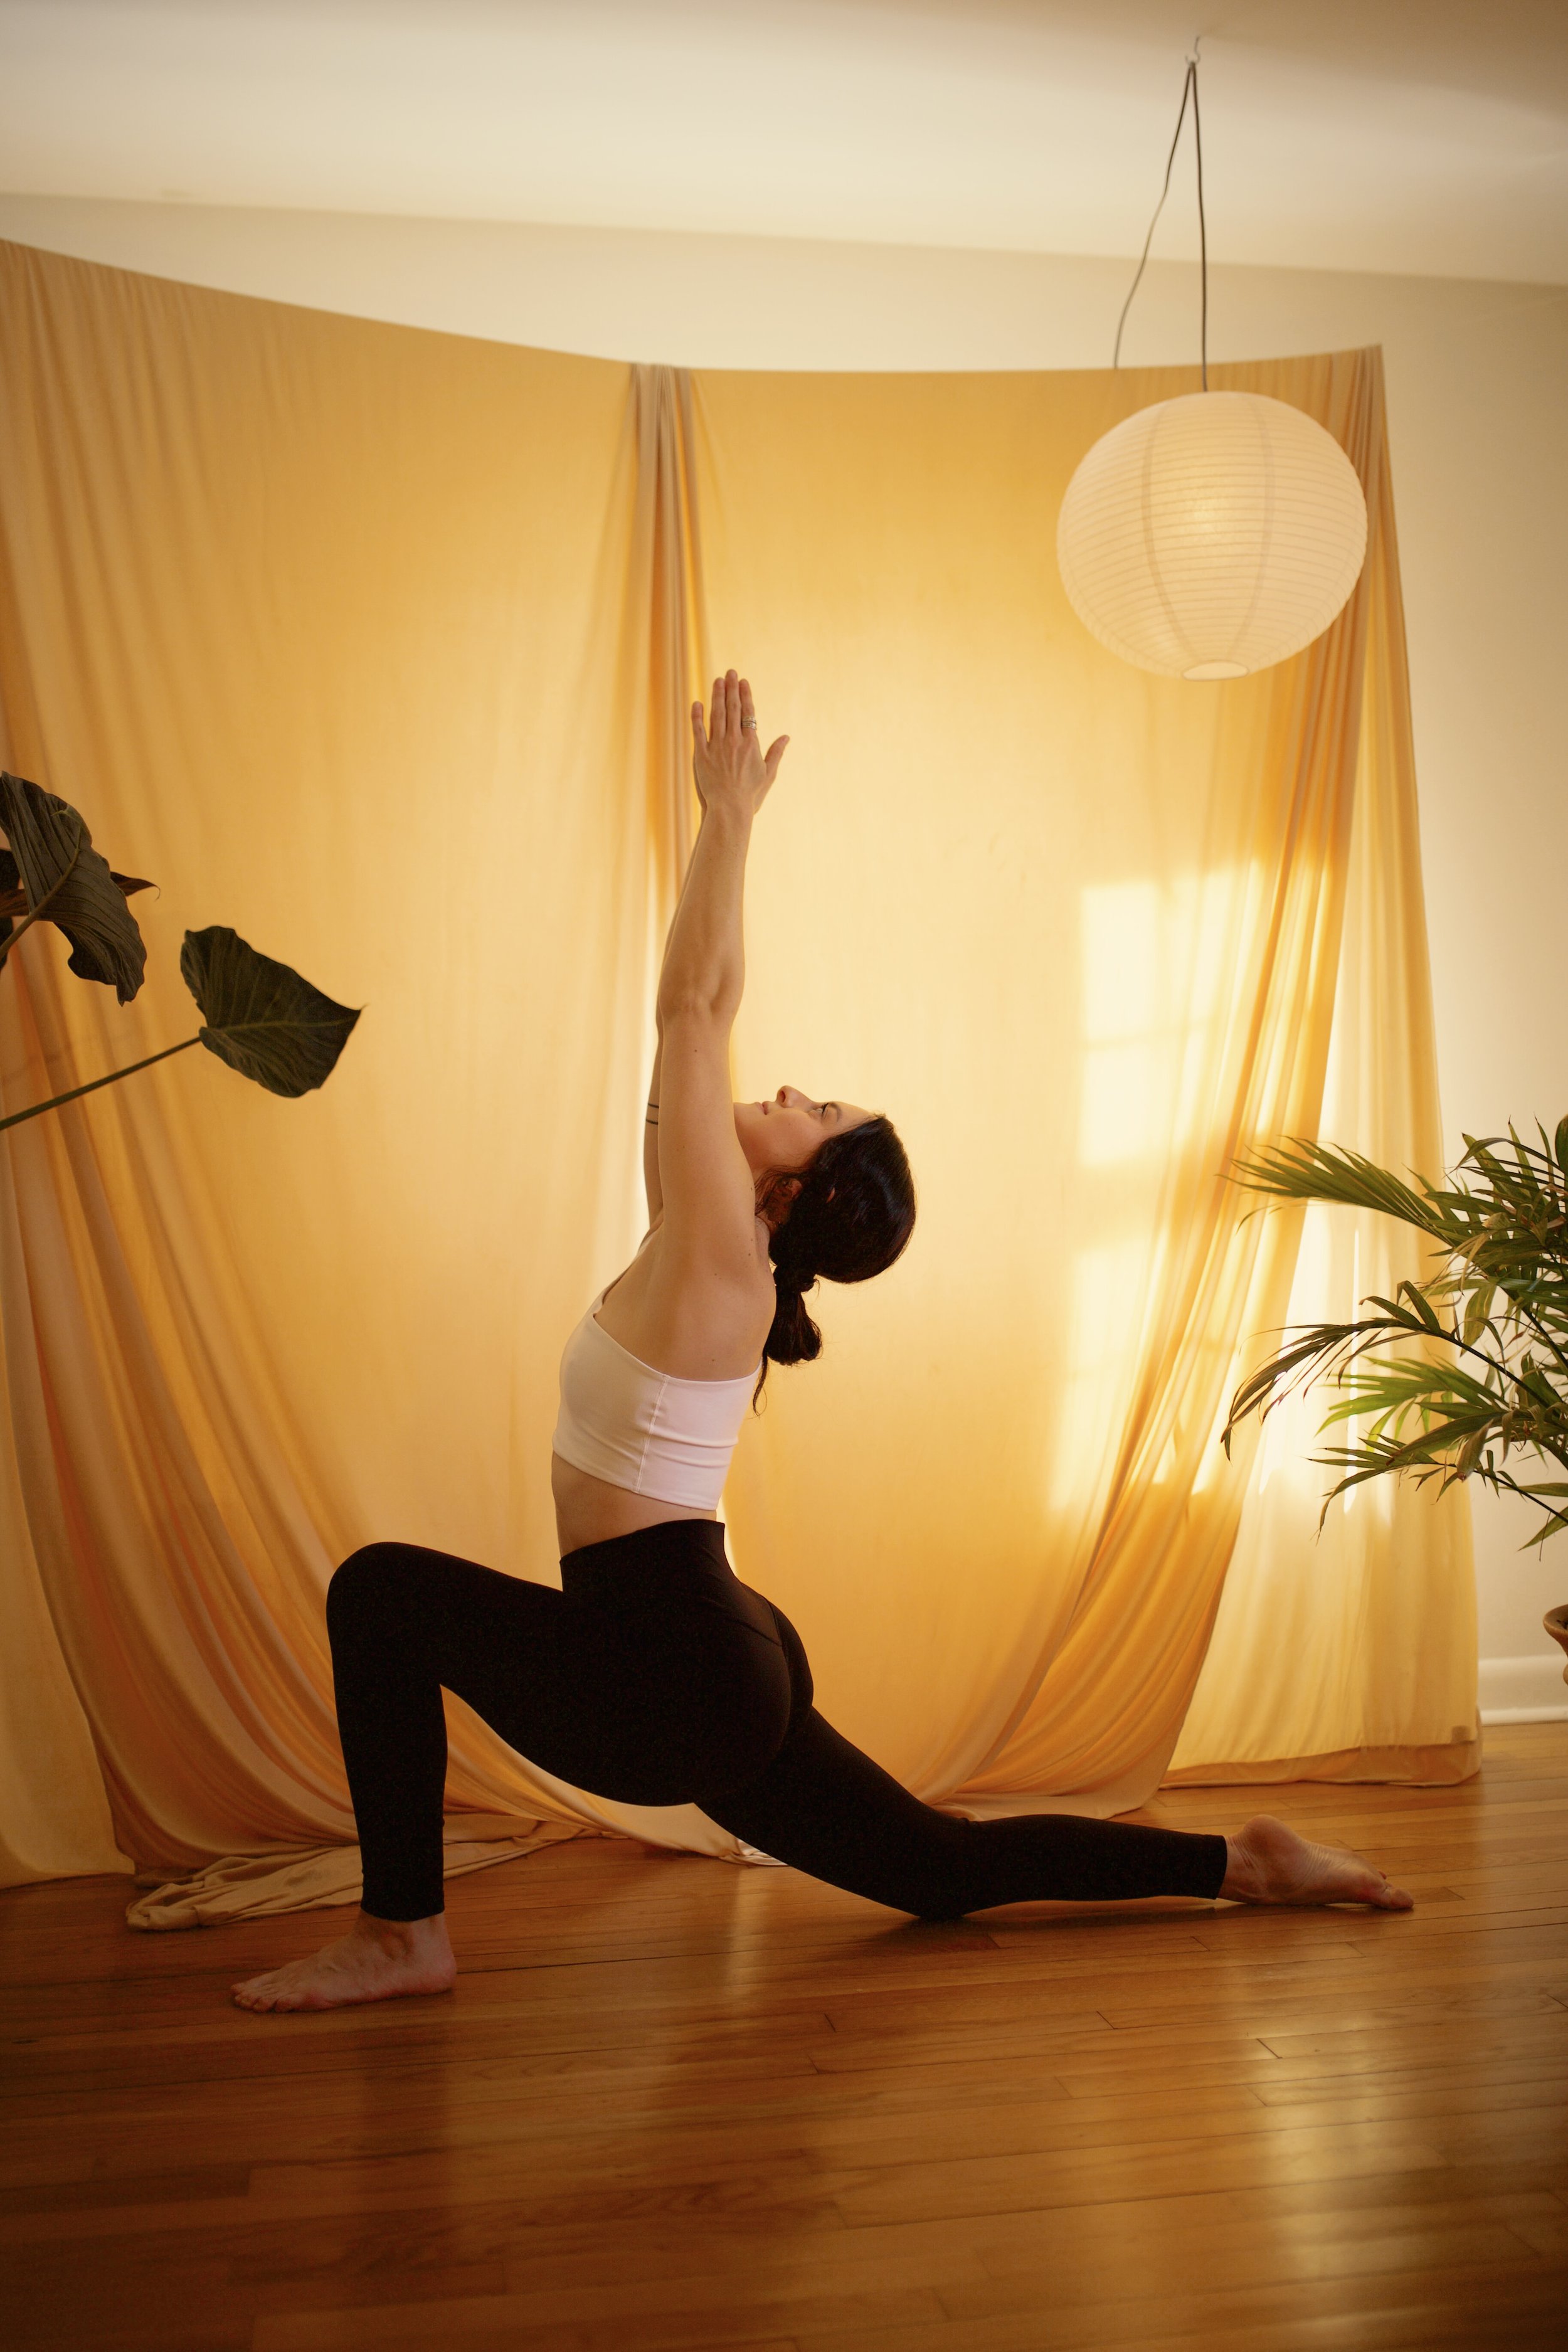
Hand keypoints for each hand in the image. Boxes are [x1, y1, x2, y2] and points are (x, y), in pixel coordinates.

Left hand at [690, 671, 787, 818]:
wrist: (729, 809)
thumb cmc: (751, 795)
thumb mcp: (768, 774)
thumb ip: (776, 753)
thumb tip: (787, 737)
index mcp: (750, 744)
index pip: (748, 713)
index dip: (745, 696)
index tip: (743, 682)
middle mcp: (733, 741)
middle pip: (732, 709)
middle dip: (731, 689)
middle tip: (729, 672)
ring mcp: (716, 747)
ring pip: (715, 715)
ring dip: (716, 696)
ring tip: (717, 681)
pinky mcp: (702, 755)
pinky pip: (698, 731)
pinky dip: (696, 716)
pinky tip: (696, 704)